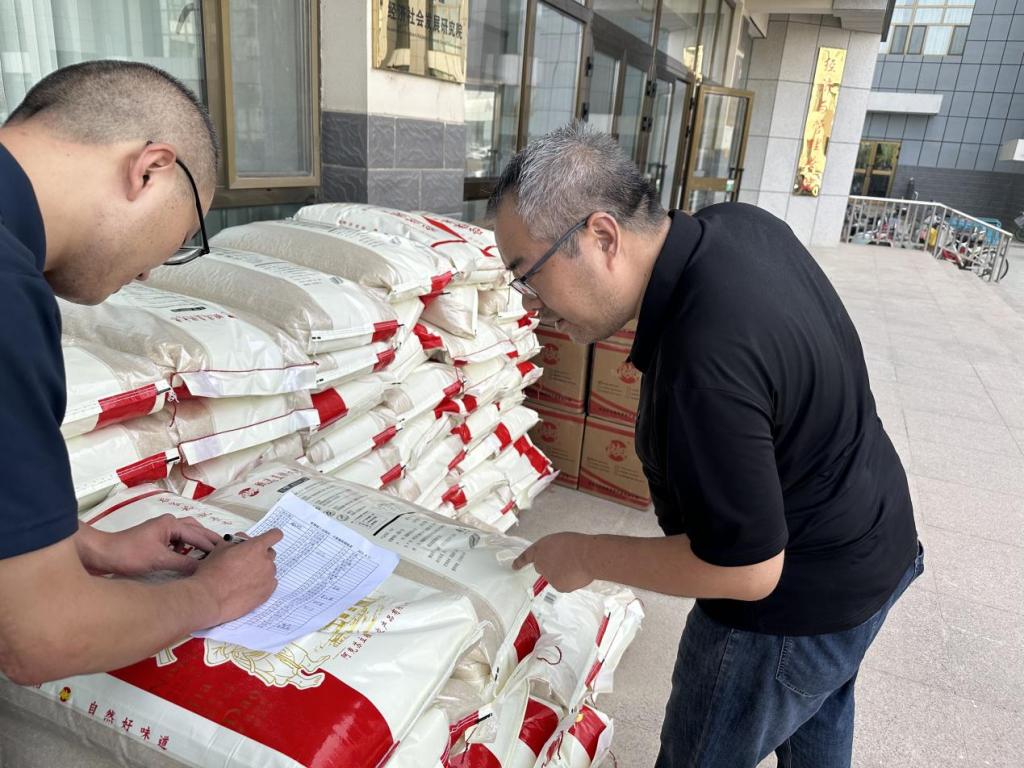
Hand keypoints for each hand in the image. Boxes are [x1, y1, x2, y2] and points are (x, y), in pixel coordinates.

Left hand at [76, 515, 223, 576]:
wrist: (102, 554)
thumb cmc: (129, 554)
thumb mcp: (159, 560)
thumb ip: (183, 564)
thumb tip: (204, 570)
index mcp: (172, 524)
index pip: (199, 536)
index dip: (213, 547)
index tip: (227, 556)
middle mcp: (169, 523)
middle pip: (196, 529)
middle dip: (209, 540)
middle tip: (225, 551)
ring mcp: (162, 530)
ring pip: (187, 533)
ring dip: (198, 542)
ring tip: (210, 554)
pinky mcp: (156, 539)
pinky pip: (178, 540)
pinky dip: (187, 547)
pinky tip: (188, 558)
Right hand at [192, 529, 281, 625]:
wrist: (210, 597)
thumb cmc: (213, 573)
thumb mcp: (221, 548)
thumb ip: (237, 541)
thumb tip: (242, 541)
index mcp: (256, 547)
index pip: (275, 535)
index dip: (272, 536)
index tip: (269, 538)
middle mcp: (266, 561)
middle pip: (270, 553)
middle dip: (261, 555)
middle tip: (246, 561)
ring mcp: (268, 577)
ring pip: (269, 569)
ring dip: (260, 570)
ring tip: (243, 578)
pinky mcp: (267, 592)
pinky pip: (270, 583)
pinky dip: (262, 584)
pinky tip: (248, 587)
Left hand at [513, 532, 594, 592]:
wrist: (586, 556)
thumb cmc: (576, 544)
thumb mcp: (559, 541)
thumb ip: (552, 551)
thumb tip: (556, 561)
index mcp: (539, 549)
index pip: (526, 556)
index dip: (520, 562)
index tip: (514, 567)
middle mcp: (540, 564)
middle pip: (543, 568)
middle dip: (551, 566)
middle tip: (565, 561)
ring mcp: (548, 577)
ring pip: (556, 577)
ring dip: (563, 573)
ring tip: (576, 565)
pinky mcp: (558, 586)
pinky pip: (564, 584)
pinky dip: (570, 581)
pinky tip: (578, 574)